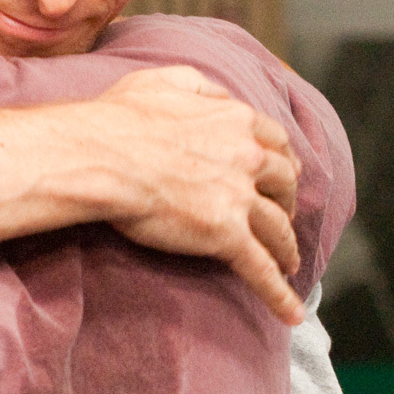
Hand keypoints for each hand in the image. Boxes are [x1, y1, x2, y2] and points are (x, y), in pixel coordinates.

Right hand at [91, 65, 303, 321]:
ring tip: (288, 262)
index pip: (275, 142)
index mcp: (236, 121)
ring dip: (287, 246)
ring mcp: (239, 198)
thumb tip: (220, 95)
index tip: (281, 173)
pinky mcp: (226, 235)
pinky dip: (280, 294)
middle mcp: (248, 157)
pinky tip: (292, 314)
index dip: (281, 161)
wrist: (101, 156)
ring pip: (278, 227)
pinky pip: (261, 270)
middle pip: (284, 183)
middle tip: (283, 215)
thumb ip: (201, 85)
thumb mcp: (164, 79)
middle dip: (287, 201)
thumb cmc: (120, 117)